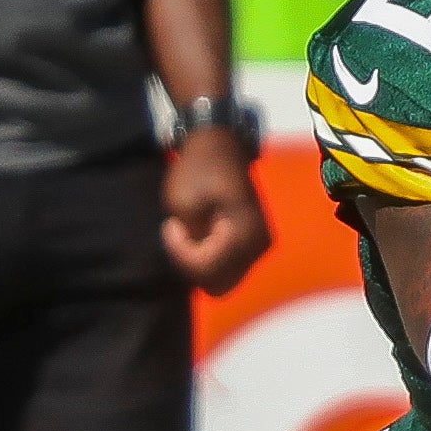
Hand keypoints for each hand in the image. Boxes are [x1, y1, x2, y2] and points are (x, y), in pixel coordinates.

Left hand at [162, 125, 272, 294]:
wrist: (220, 146)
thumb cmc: (198, 170)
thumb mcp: (182, 203)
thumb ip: (190, 241)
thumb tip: (199, 262)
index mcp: (244, 235)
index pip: (207, 270)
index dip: (180, 254)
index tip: (170, 225)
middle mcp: (259, 246)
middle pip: (217, 285)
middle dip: (192, 264)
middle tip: (181, 233)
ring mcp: (260, 246)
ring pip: (223, 280)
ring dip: (201, 263)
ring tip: (191, 231)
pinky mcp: (255, 244)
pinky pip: (229, 269)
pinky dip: (211, 259)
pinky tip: (202, 234)